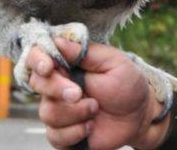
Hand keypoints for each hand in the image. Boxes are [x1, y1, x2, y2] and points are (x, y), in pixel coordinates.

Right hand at [29, 38, 170, 149]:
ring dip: (74, 113)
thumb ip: (85, 53)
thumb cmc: (127, 84)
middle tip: (79, 94)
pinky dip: (74, 134)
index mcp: (67, 64)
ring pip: (47, 113)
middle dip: (57, 89)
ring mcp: (59, 110)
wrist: (139, 115)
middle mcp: (57, 86)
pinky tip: (90, 127)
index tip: (48, 68)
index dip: (37, 60)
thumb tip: (58, 41)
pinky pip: (55, 137)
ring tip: (95, 109)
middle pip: (38, 84)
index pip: (38, 56)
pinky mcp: (64, 133)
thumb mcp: (113, 62)